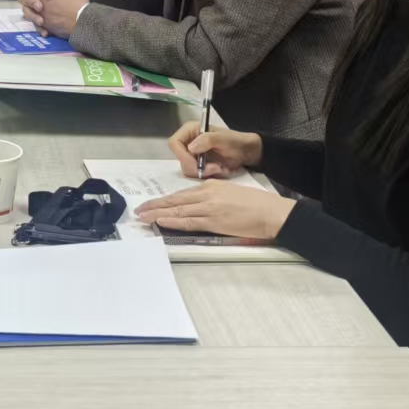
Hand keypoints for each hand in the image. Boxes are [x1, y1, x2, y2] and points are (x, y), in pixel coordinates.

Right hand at [20, 0, 86, 35]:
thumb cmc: (80, 2)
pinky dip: (38, 28)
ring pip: (26, 8)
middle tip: (40, 8)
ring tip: (41, 21)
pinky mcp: (38, 19)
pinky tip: (46, 32)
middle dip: (31, 0)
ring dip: (32, 14)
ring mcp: (37, 7)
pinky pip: (33, 23)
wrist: (82, 19)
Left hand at [133, 180, 293, 239]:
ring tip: (143, 217)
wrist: (269, 211)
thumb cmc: (255, 203)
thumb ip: (212, 197)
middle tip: (139, 210)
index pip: (181, 194)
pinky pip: (188, 221)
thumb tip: (198, 205)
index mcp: (210, 186)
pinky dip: (173, 221)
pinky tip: (161, 222)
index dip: (164, 200)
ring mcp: (208, 208)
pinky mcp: (213, 221)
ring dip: (158, 214)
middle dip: (155, 206)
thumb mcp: (230, 192)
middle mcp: (206, 194)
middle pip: (175, 201)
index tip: (152, 203)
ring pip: (177, 211)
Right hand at [165, 121, 263, 178]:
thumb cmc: (235, 141)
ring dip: (205, 172)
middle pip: (181, 160)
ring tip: (220, 168)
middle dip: (197, 167)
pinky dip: (208, 175)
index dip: (181, 155)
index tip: (195, 163)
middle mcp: (188, 143)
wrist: (246, 152)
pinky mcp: (198, 166)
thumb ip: (207, 140)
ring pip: (188, 170)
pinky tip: (219, 170)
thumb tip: (191, 148)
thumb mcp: (223, 138)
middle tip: (215, 168)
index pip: (174, 143)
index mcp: (190, 131)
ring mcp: (193, 155)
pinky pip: (196, 175)